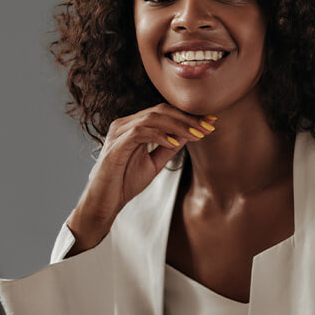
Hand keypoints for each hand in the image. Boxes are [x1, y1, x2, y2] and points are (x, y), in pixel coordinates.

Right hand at [67, 104, 216, 254]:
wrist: (104, 203)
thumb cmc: (124, 182)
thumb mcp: (154, 163)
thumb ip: (168, 148)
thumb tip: (188, 135)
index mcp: (133, 126)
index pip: (163, 113)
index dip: (188, 116)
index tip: (210, 123)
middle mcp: (124, 124)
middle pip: (160, 111)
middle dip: (187, 119)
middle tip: (208, 127)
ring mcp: (118, 133)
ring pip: (152, 118)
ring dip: (178, 126)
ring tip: (196, 135)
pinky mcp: (115, 145)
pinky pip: (140, 132)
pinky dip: (160, 136)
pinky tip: (175, 143)